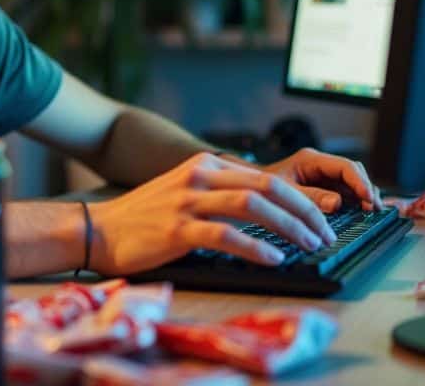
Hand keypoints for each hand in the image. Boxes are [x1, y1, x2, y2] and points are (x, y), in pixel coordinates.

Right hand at [86, 152, 342, 275]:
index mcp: (205, 166)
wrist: (100, 230)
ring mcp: (188, 201)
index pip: (266, 177)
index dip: (300, 198)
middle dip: (304, 210)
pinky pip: (226, 235)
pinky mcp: (178, 228)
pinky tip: (273, 258)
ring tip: (309, 245)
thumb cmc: (145, 218)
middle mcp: (200, 177)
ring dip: (288, 226)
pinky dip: (255, 247)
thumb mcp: (185, 192)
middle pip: (267, 186)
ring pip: (253, 205)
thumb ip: (219, 193)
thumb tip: (265, 208)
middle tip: (325, 233)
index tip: (321, 219)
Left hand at [261, 147, 383, 213]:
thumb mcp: (285, 193)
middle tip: (374, 208)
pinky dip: (355, 201)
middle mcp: (320, 164)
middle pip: (353, 172)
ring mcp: (323, 175)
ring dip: (363, 196)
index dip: (360, 182)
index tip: (369, 198)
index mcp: (310, 159)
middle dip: (366, 189)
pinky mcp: (323, 187)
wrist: (252, 190)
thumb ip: (310, 198)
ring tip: (371, 212)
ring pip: (352, 182)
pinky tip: (361, 212)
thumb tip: (337, 203)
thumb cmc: (263, 188)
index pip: (345, 166)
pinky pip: (345, 192)